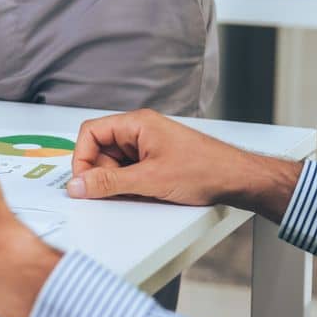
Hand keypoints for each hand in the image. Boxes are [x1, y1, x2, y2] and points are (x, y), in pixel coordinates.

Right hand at [68, 109, 302, 222]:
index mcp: (136, 123)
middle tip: (108, 192)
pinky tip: (144, 193)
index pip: (91, 133)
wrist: (238, 179)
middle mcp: (140, 131)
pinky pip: (130, 171)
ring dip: (117, 181)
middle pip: (100, 149)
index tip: (82, 181)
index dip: (82, 157)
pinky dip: (130, 185)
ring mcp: (148, 146)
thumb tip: (78, 185)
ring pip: (114, 163)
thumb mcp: (149, 180)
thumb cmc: (206, 169)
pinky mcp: (155, 160)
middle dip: (101, 173)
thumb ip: (109, 183)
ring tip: (136, 192)